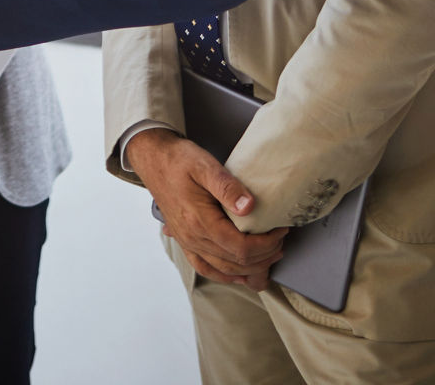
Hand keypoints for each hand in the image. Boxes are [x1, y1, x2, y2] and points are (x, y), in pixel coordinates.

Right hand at [126, 128, 286, 289]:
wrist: (153, 159)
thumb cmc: (179, 160)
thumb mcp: (205, 165)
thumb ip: (227, 187)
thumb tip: (249, 207)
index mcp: (199, 221)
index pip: (240, 247)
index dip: (266, 244)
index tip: (280, 230)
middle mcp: (192, 237)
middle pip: (235, 262)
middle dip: (263, 257)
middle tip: (280, 242)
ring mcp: (187, 241)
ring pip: (223, 269)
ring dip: (249, 268)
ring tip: (268, 257)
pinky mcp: (184, 240)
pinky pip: (205, 267)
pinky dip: (224, 275)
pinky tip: (237, 275)